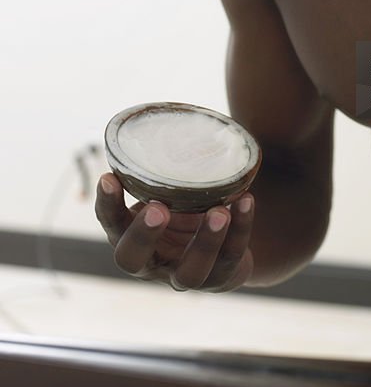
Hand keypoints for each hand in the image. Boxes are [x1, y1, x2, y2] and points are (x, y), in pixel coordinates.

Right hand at [95, 174, 253, 291]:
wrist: (225, 247)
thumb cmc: (188, 208)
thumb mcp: (172, 189)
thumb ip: (167, 162)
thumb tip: (172, 108)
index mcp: (132, 237)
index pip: (111, 224)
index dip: (107, 204)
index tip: (109, 175)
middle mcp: (152, 263)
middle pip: (131, 260)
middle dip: (143, 235)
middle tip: (158, 208)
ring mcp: (185, 276)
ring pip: (189, 273)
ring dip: (204, 240)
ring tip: (219, 211)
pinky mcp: (220, 278)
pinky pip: (231, 257)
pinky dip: (241, 228)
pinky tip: (247, 200)